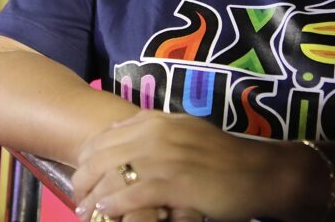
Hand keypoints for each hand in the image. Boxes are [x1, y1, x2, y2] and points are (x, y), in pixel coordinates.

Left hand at [71, 110, 289, 221]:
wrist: (256, 171)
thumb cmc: (219, 154)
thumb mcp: (182, 129)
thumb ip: (151, 127)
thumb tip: (117, 129)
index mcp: (154, 121)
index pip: (105, 137)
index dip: (87, 159)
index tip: (82, 176)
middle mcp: (154, 135)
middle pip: (102, 156)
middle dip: (84, 179)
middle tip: (78, 199)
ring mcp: (163, 159)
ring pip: (112, 175)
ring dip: (94, 196)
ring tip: (87, 211)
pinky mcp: (173, 183)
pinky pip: (132, 194)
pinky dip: (115, 205)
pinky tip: (108, 212)